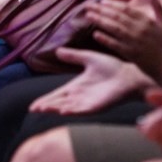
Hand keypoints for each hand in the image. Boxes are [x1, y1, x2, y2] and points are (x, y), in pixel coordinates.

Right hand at [29, 47, 154, 114]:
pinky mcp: (97, 106)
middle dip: (47, 106)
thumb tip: (57, 50)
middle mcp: (80, 97)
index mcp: (76, 87)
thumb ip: (73, 55)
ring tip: (44, 109)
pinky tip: (64, 111)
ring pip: (68, 108)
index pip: (57, 95)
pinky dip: (73, 111)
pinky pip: (83, 110)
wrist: (129, 75)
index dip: (45, 99)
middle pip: (59, 103)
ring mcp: (88, 103)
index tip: (32, 105)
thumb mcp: (88, 58)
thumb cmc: (111, 67)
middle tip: (34, 109)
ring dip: (56, 109)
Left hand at [86, 0, 161, 75]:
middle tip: (88, 6)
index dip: (112, 4)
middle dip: (101, 10)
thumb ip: (158, 7)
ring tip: (88, 16)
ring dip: (100, 21)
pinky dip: (105, 39)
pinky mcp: (130, 54)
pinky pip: (115, 45)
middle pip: (117, 17)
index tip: (101, 0)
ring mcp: (135, 43)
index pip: (126, 9)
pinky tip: (95, 34)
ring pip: (114, 29)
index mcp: (147, 21)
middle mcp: (140, 30)